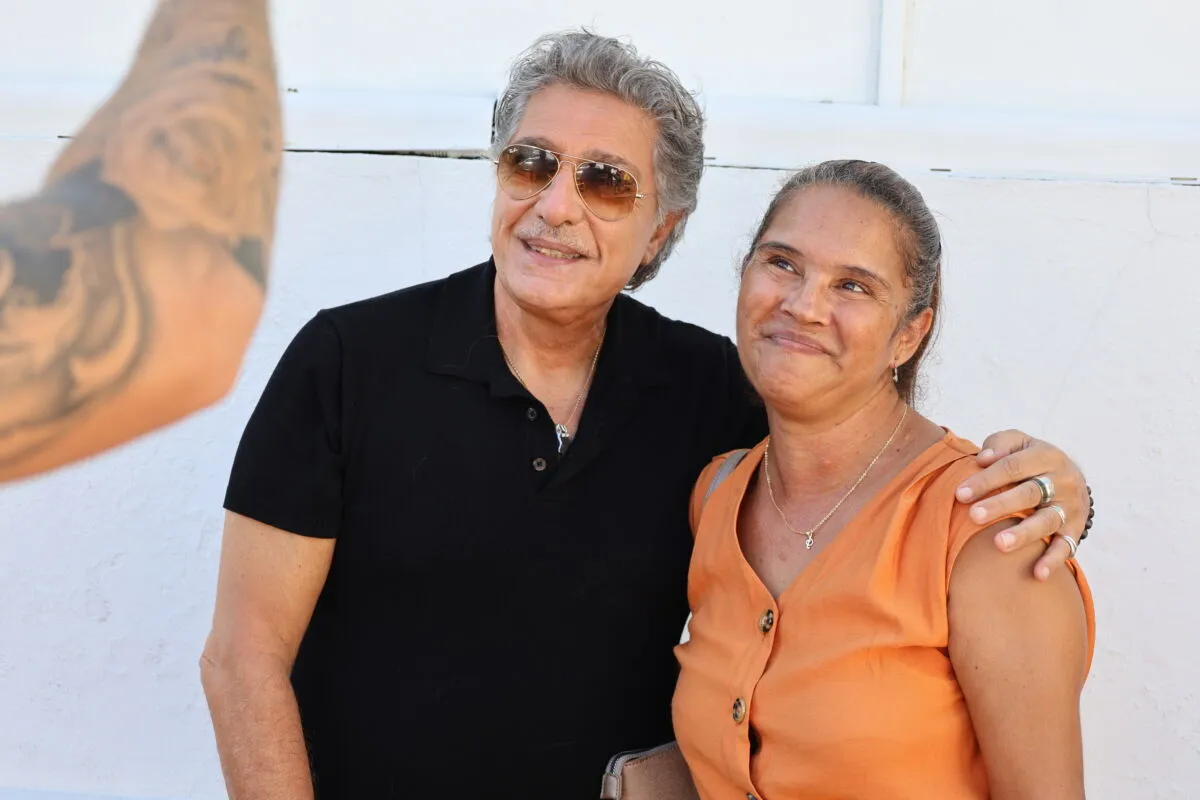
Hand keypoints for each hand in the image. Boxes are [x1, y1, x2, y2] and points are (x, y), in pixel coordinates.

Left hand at [954, 430, 1088, 581]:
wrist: (1069, 476)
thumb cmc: (1029, 459)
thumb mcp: (1018, 442)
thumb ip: (999, 445)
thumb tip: (983, 458)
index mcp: (1047, 456)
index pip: (1012, 467)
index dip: (986, 480)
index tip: (959, 494)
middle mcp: (1063, 481)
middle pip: (1030, 493)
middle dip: (1001, 505)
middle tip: (974, 516)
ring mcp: (1071, 507)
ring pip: (1047, 521)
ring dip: (1024, 534)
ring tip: (999, 544)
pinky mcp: (1075, 529)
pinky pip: (1066, 547)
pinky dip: (1053, 561)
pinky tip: (1037, 574)